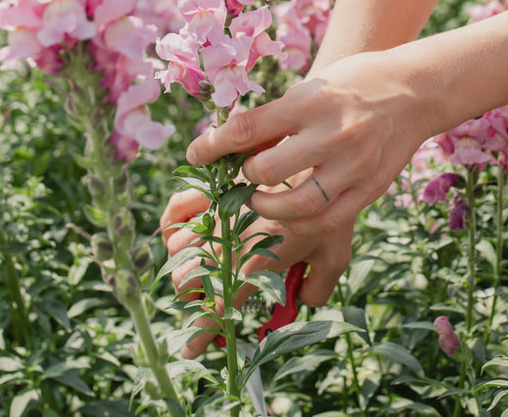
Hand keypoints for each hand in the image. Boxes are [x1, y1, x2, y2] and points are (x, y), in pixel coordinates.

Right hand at [159, 187, 352, 357]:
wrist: (318, 158)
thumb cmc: (331, 208)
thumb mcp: (335, 255)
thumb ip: (319, 286)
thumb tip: (303, 301)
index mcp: (255, 267)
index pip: (219, 310)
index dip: (200, 334)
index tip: (189, 350)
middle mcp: (228, 244)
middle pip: (188, 282)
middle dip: (189, 297)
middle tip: (200, 299)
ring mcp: (216, 216)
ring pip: (178, 249)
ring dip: (180, 263)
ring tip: (193, 267)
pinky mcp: (212, 190)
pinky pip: (176, 210)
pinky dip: (172, 223)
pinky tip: (180, 229)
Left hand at [185, 49, 440, 238]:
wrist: (415, 89)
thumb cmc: (353, 83)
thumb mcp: (311, 86)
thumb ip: (276, 117)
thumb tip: (232, 145)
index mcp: (310, 100)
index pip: (247, 128)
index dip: (212, 146)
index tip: (194, 156)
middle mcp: (332, 132)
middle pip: (268, 170)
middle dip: (245, 178)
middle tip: (242, 177)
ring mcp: (354, 163)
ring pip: (297, 204)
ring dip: (267, 208)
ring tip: (258, 201)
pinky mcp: (370, 186)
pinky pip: (328, 219)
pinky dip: (301, 224)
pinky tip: (290, 216)